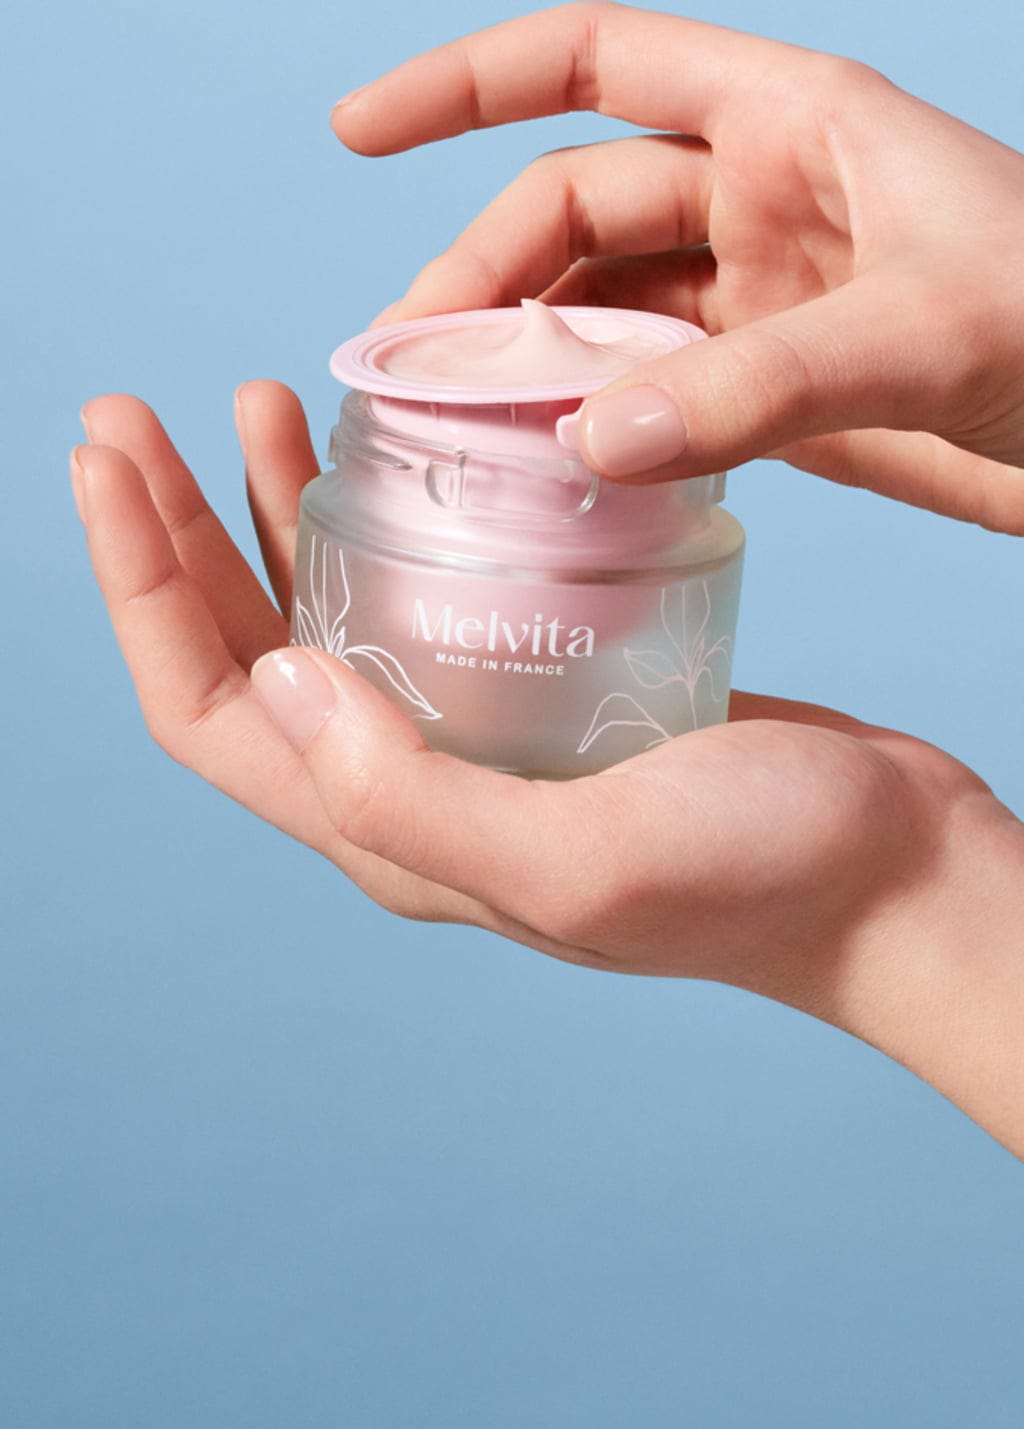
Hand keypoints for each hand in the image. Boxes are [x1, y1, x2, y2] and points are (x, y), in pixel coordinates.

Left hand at [74, 386, 1023, 1154]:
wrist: (885, 874)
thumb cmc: (758, 878)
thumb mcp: (581, 860)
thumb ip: (413, 799)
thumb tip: (279, 680)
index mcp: (391, 836)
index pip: (210, 712)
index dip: (138, 590)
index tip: (108, 461)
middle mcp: (410, 790)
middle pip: (247, 654)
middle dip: (173, 535)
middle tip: (131, 416)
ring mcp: (475, 736)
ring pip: (329, 615)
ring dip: (266, 515)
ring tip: (246, 406)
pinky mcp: (543, 688)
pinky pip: (423, 594)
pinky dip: (381, 520)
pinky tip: (382, 456)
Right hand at [332, 2, 1023, 531]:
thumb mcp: (919, 334)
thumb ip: (755, 387)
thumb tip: (589, 444)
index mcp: (792, 122)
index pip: (590, 65)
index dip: (463, 86)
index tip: (355, 132)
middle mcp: (763, 199)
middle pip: (573, 214)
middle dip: (483, 280)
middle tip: (406, 375)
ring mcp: (764, 300)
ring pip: (606, 314)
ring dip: (533, 362)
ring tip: (459, 430)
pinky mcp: (775, 392)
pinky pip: (655, 393)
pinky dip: (599, 425)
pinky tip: (555, 466)